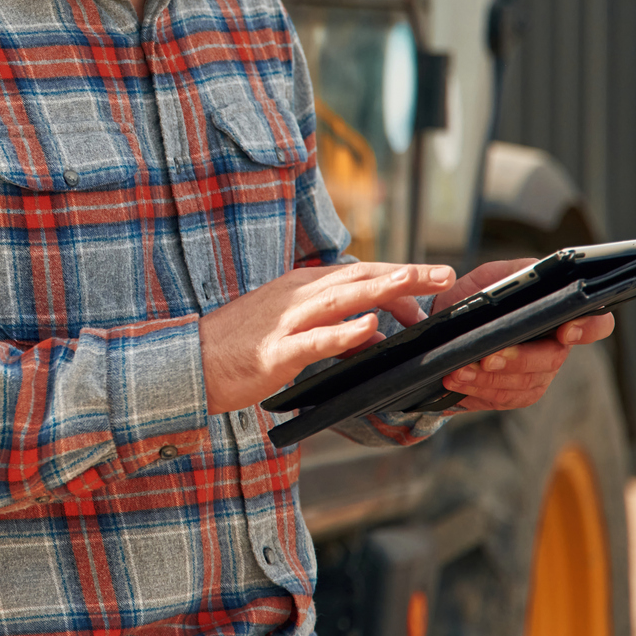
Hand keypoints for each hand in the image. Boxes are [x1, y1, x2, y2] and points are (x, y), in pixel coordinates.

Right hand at [201, 260, 456, 413]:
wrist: (190, 362)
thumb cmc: (238, 345)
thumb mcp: (288, 325)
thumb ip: (327, 322)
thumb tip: (368, 330)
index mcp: (301, 287)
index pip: (359, 274)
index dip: (397, 279)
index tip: (429, 291)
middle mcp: (297, 296)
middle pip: (359, 277)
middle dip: (405, 275)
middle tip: (445, 275)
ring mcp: (286, 323)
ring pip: (341, 300)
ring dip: (381, 290)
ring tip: (414, 285)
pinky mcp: (274, 353)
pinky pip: (315, 341)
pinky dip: (344, 333)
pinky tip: (369, 329)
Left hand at [432, 258, 614, 411]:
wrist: (447, 330)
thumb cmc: (476, 300)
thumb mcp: (494, 277)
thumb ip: (518, 273)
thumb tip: (532, 275)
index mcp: (558, 314)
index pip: (595, 323)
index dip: (589, 327)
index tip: (566, 330)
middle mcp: (556, 346)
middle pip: (552, 358)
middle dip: (518, 358)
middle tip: (488, 356)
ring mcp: (540, 372)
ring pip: (525, 381)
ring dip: (489, 377)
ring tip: (459, 368)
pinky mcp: (519, 393)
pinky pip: (506, 397)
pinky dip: (479, 388)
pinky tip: (458, 380)